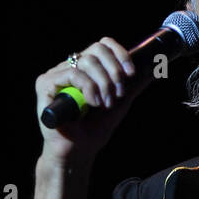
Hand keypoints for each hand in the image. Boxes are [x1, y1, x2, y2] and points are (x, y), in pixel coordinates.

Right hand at [35, 36, 152, 161]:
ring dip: (103, 84)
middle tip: (119, 94)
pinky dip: (88, 87)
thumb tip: (154, 70)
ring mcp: (57, 74)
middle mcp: (70, 67)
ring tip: (105, 104)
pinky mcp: (45, 83)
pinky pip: (72, 74)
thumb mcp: (120, 104)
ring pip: (86, 61)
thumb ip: (133, 86)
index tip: (131, 73)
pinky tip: (92, 103)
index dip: (119, 54)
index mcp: (87, 68)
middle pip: (96, 50)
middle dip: (113, 72)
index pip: (103, 46)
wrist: (78, 151)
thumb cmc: (94, 130)